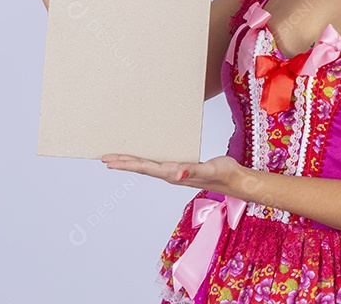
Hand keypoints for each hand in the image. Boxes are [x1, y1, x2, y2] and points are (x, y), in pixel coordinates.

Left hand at [100, 153, 244, 192]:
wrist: (236, 181)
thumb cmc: (224, 173)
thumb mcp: (210, 169)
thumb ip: (193, 171)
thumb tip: (176, 174)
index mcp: (174, 174)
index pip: (145, 168)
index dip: (127, 163)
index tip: (110, 161)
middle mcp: (171, 175)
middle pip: (142, 168)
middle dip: (123, 163)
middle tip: (104, 158)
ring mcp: (175, 173)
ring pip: (148, 168)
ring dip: (132, 163)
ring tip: (118, 159)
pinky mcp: (181, 170)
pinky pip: (158, 165)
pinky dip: (146, 161)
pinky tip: (145, 159)